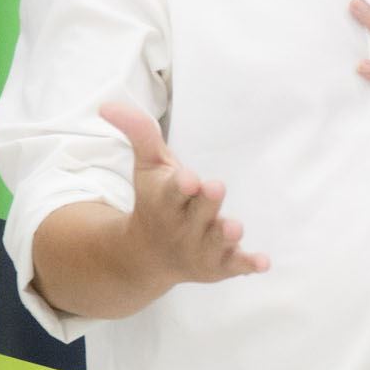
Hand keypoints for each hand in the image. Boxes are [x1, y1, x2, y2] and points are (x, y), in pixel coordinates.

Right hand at [98, 101, 269, 285]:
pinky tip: (263, 263)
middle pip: (199, 213)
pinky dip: (247, 265)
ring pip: (214, 242)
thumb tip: (106, 104)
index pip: (172, 192)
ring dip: (225, 236)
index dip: (181, 185)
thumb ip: (139, 133)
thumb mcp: (147, 166)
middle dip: (207, 203)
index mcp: (166, 200)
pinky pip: (235, 265)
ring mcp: (201, 248)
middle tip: (215, 188)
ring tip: (235, 228)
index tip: (189, 179)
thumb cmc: (154, 201)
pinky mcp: (219, 265)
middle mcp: (182, 226)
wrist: (148, 256)